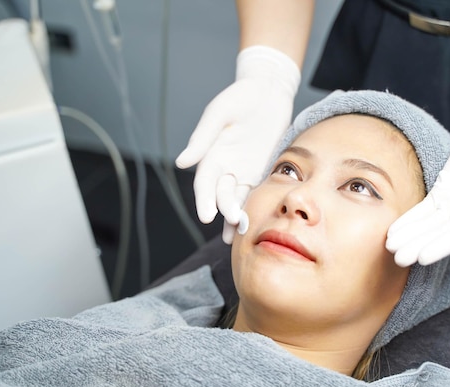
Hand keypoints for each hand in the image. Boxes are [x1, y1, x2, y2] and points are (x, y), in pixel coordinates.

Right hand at [176, 46, 300, 242]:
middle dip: (224, 209)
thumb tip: (181, 163)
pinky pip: (256, 193)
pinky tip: (252, 223)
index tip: (206, 215)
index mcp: (210, 154)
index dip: (204, 199)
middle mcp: (224, 166)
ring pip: (237, 199)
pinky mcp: (261, 171)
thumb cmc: (240, 97)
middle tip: (232, 222)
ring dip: (236, 216)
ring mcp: (243, 171)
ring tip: (239, 233)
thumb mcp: (219, 113)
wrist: (268, 91)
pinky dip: (253, 208)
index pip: (204, 182)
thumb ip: (202, 138)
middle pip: (220, 194)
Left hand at [386, 80, 449, 266]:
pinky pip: (423, 210)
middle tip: (398, 258)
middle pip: (442, 235)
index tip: (422, 257)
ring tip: (390, 247)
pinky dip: (408, 220)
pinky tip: (393, 231)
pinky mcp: (443, 194)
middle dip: (419, 246)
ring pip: (429, 225)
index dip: (442, 247)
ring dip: (410, 236)